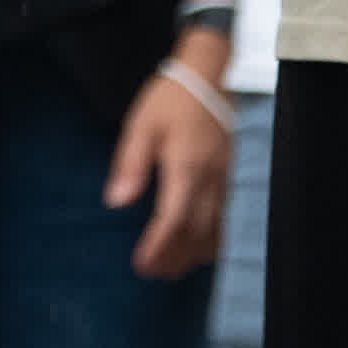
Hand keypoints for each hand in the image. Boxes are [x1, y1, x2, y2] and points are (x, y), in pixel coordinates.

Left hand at [106, 48, 235, 279]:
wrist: (210, 74)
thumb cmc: (172, 98)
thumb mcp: (142, 124)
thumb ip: (130, 163)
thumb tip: (117, 201)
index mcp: (185, 166)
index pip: (173, 218)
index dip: (158, 246)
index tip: (141, 263)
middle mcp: (210, 178)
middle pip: (195, 232)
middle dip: (174, 257)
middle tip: (153, 273)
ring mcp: (224, 178)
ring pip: (214, 229)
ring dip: (193, 253)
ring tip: (172, 269)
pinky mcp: (231, 175)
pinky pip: (227, 217)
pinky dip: (214, 239)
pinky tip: (200, 247)